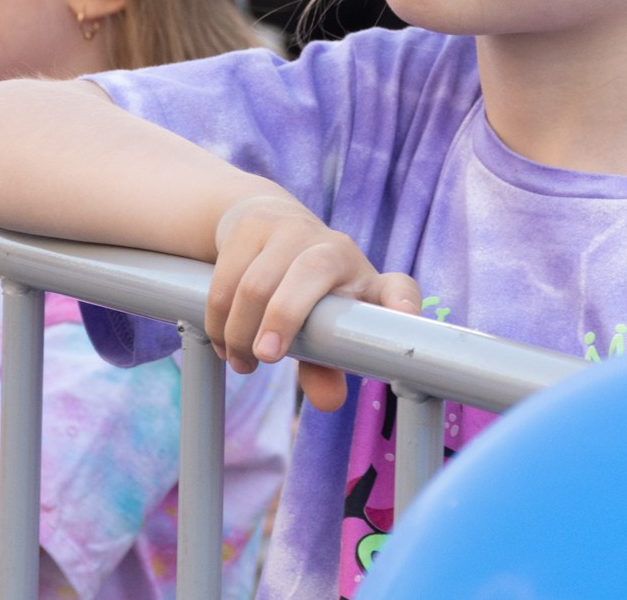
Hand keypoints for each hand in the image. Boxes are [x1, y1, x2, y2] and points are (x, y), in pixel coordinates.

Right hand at [208, 193, 420, 411]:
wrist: (263, 222)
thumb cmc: (305, 292)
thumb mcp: (320, 328)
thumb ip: (325, 367)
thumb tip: (328, 403)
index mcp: (365, 282)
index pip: (397, 288)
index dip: (402, 303)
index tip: (407, 322)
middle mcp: (336, 249)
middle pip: (314, 271)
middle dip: (285, 316)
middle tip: (264, 359)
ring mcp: (294, 231)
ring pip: (258, 282)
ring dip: (240, 330)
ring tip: (240, 361)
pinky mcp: (254, 225)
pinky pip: (226, 278)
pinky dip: (219, 318)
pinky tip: (223, 341)